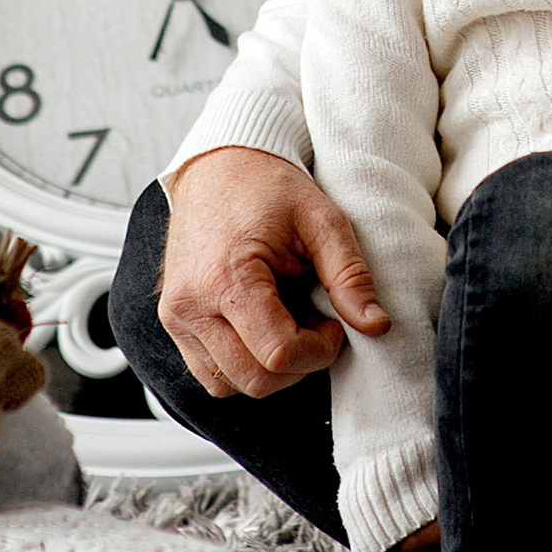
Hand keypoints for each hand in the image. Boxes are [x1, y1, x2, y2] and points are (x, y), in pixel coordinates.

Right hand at [157, 146, 386, 401]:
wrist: (218, 166)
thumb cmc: (268, 188)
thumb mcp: (322, 220)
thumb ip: (350, 275)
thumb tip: (377, 325)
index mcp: (226, 278)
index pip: (279, 355)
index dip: (320, 351)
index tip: (334, 323)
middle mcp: (190, 305)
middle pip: (254, 381)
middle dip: (298, 364)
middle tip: (316, 324)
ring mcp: (176, 317)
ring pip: (228, 385)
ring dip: (268, 369)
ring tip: (289, 321)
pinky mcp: (174, 321)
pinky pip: (209, 373)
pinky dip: (242, 363)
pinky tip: (263, 326)